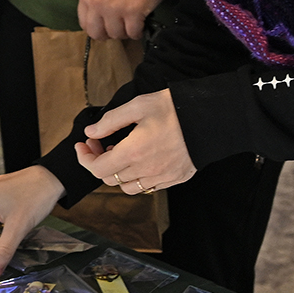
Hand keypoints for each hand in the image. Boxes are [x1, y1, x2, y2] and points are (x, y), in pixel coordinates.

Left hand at [75, 90, 195, 193]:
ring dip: (118, 172)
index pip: (97, 169)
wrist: (209, 119)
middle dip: (99, 161)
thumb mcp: (138, 106)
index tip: (84, 144)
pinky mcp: (174, 179)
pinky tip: (139, 159)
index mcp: (133, 152)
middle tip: (99, 143)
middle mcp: (146, 170)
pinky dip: (137, 177)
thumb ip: (110, 121)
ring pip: (128, 187)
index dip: (84, 158)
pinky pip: (148, 187)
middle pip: (110, 178)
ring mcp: (161, 177)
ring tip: (121, 152)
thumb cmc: (174, 109)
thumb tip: (91, 132)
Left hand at [76, 0, 160, 39]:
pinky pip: (133, 33)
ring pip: (116, 35)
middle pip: (97, 34)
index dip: (96, 29)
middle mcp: (97, 3)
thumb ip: (95, 4)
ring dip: (125, 32)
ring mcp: (114, 8)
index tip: (105, 28)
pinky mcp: (132, 12)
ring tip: (131, 23)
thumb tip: (98, 25)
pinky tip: (140, 24)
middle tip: (118, 28)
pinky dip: (138, 32)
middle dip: (109, 34)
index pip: (84, 24)